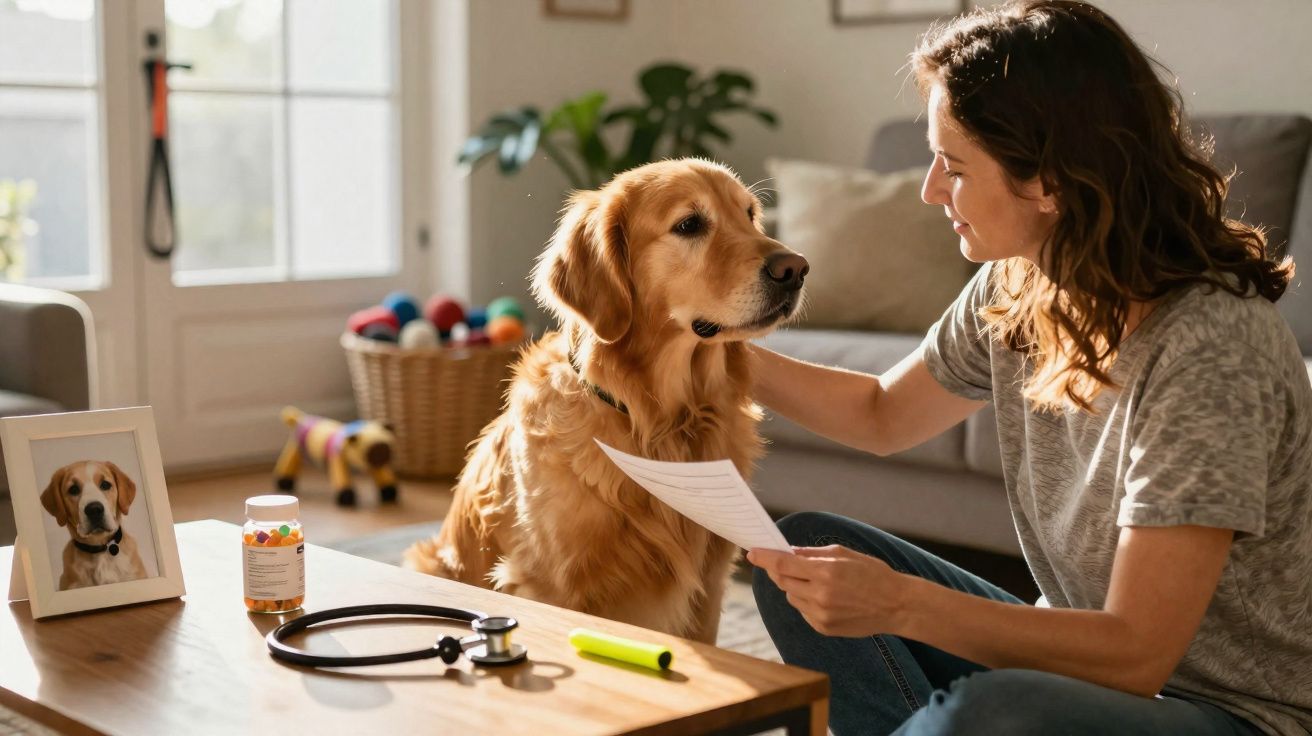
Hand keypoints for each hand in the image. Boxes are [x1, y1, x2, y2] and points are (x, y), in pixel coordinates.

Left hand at [747, 545, 911, 637]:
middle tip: (780, 562)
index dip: (764, 558)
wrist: (896, 605)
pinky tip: (825, 597)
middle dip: (778, 570)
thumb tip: (787, 552)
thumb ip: (812, 554)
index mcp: (826, 572)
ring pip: (791, 596)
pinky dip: (806, 601)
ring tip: (816, 581)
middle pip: (782, 581)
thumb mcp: (844, 554)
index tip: (752, 552)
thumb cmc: (872, 574)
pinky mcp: (823, 628)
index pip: (783, 565)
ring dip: (795, 586)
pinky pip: (802, 610)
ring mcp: (821, 615)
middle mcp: (820, 595)